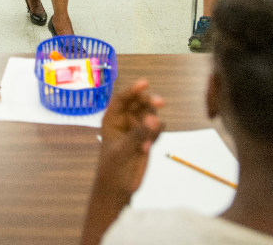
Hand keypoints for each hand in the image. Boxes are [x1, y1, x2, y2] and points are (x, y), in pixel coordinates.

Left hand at [96, 79, 164, 198]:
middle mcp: (124, 121)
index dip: (132, 90)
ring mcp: (136, 130)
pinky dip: (156, 134)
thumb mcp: (123, 151)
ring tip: (148, 142)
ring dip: (153, 122)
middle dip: (149, 101)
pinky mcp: (147, 139)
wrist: (118, 190)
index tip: (145, 83)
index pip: (122, 99)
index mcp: (111, 119)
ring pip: (150, 115)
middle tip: (161, 102)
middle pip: (139, 104)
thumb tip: (154, 118)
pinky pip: (156, 129)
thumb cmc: (113, 169)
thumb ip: (139, 135)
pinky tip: (148, 148)